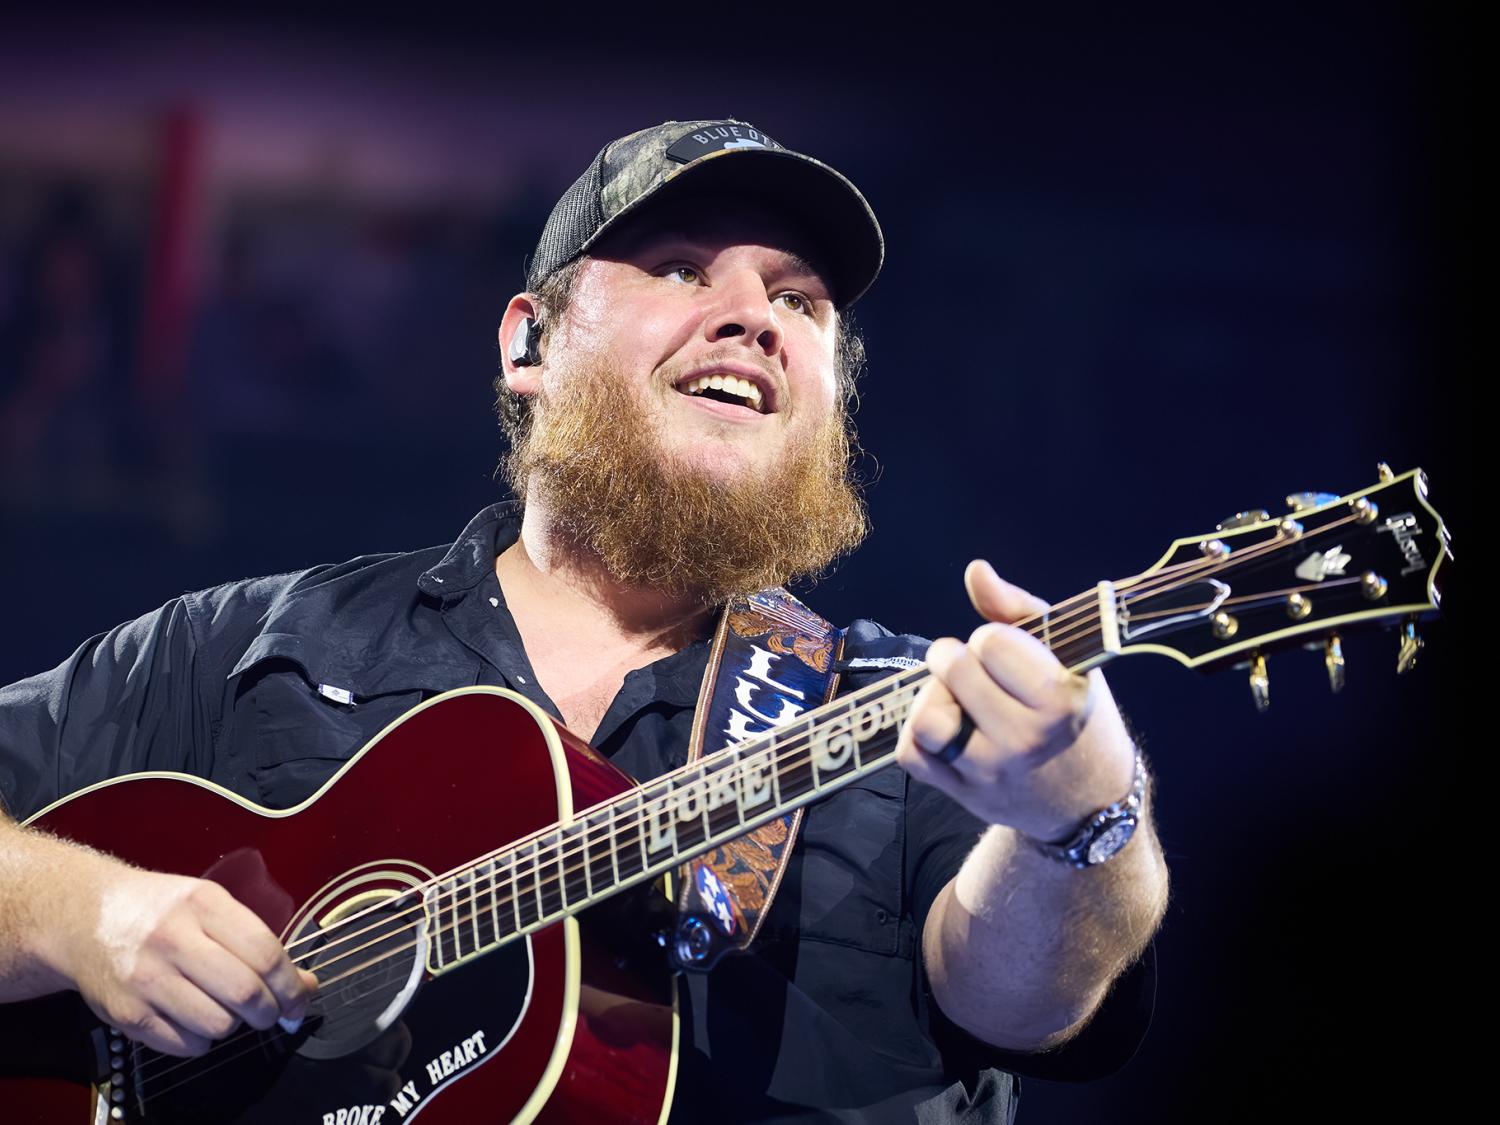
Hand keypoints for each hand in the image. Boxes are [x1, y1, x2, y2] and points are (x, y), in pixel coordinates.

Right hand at [55, 862, 316, 1056]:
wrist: (85, 918)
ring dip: (233, 1024)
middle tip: (273, 1013)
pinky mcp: (127, 1014)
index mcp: (203, 905)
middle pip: (245, 993)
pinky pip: (185, 1045)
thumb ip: (256, 940)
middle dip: (271, 1011)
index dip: (292, 984)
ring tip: (224, 1007)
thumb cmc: (160, 911)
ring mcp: (147, 980)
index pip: (265, 953)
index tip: (302, 998)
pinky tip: (194, 1017)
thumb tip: (304, 985)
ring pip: (218, 1024)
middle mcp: (174, 940)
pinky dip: (201, 1039)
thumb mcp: (209, 903)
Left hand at [896, 560, 1136, 841]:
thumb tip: (976, 570)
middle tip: (970, 667)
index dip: (991, 639)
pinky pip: (910, 754)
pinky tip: (945, 727)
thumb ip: (1016, 608)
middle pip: (953, 671)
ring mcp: (989, 771)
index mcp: (1059, 700)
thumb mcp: (1065, 656)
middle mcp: (1024, 740)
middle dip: (954, 657)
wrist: (1086, 795)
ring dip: (931, 698)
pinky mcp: (961, 794)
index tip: (1004, 652)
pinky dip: (917, 735)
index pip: (991, 643)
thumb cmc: (1071, 710)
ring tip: (954, 698)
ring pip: (925, 718)